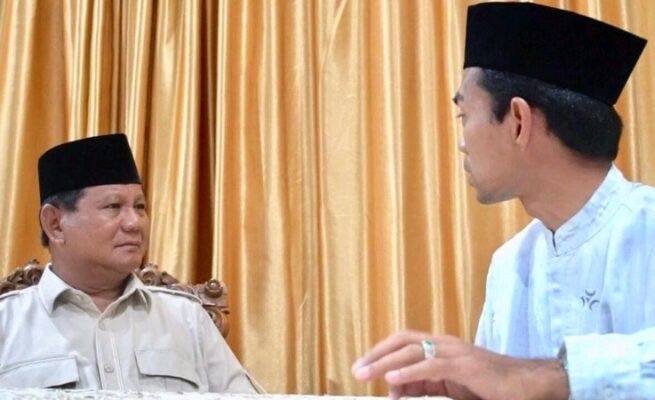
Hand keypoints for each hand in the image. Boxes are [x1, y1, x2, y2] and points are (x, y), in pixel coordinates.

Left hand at [351, 330, 569, 399]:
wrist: (529, 384)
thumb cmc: (492, 387)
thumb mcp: (451, 387)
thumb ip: (425, 385)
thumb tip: (396, 389)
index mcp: (441, 349)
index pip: (404, 344)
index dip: (381, 353)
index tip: (364, 367)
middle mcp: (445, 345)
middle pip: (403, 342)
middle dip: (376, 354)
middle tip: (356, 370)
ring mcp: (455, 353)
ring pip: (412, 352)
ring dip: (385, 363)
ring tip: (365, 374)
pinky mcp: (466, 366)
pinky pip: (432, 367)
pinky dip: (410, 374)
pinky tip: (393, 381)